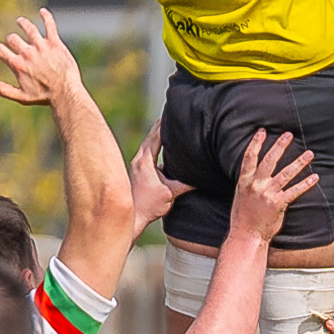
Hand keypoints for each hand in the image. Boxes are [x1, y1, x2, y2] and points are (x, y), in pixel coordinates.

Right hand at [0, 10, 81, 106]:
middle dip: (11, 39)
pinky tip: (43, 11)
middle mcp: (27, 53)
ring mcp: (41, 46)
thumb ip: (5, 90)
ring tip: (20, 21)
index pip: (0, 50)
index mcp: (17, 64)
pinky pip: (49, 25)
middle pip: (13, 38)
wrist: (65, 92)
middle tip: (13, 40)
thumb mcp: (22, 97)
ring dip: (23, 23)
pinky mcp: (55, 43)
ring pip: (28, 28)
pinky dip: (46, 16)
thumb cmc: (44, 97)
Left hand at [130, 120, 191, 236]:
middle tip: (167, 115)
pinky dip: (151, 147)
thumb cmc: (149, 206)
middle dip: (159, 127)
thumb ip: (185, 184)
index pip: (156, 137)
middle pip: (149, 138)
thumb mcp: (171, 194)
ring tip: (163, 127)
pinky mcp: (135, 173)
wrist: (132, 218)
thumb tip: (200, 179)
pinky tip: (157, 149)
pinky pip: (144, 154)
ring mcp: (135, 166)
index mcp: (145, 161)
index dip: (164, 126)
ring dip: (154, 136)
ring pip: (146, 145)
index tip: (170, 115)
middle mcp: (138, 161)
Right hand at [229, 131, 317, 244]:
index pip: (249, 157)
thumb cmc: (243, 217)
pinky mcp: (278, 204)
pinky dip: (306, 183)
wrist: (246, 235)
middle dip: (280, 146)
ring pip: (286, 173)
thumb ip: (248, 182)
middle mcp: (256, 185)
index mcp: (244, 182)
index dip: (255, 143)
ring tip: (309, 153)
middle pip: (270, 161)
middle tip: (288, 135)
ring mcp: (268, 194)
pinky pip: (295, 191)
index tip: (262, 131)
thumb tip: (255, 171)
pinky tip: (314, 177)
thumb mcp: (240, 195)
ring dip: (299, 162)